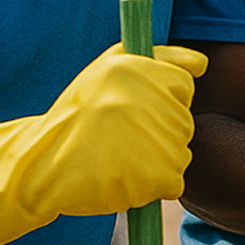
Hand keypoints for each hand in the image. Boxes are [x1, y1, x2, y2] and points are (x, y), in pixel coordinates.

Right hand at [0, 44, 206, 244]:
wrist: (41, 164)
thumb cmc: (78, 115)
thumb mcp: (110, 70)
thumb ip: (161, 59)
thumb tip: (203, 65)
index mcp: (140, 69)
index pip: (183, 84)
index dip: (161, 98)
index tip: (131, 108)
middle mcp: (153, 99)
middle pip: (184, 120)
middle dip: (157, 129)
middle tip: (117, 134)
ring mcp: (161, 138)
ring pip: (180, 151)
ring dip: (155, 158)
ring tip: (115, 154)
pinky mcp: (161, 174)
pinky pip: (173, 181)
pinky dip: (153, 184)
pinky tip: (121, 176)